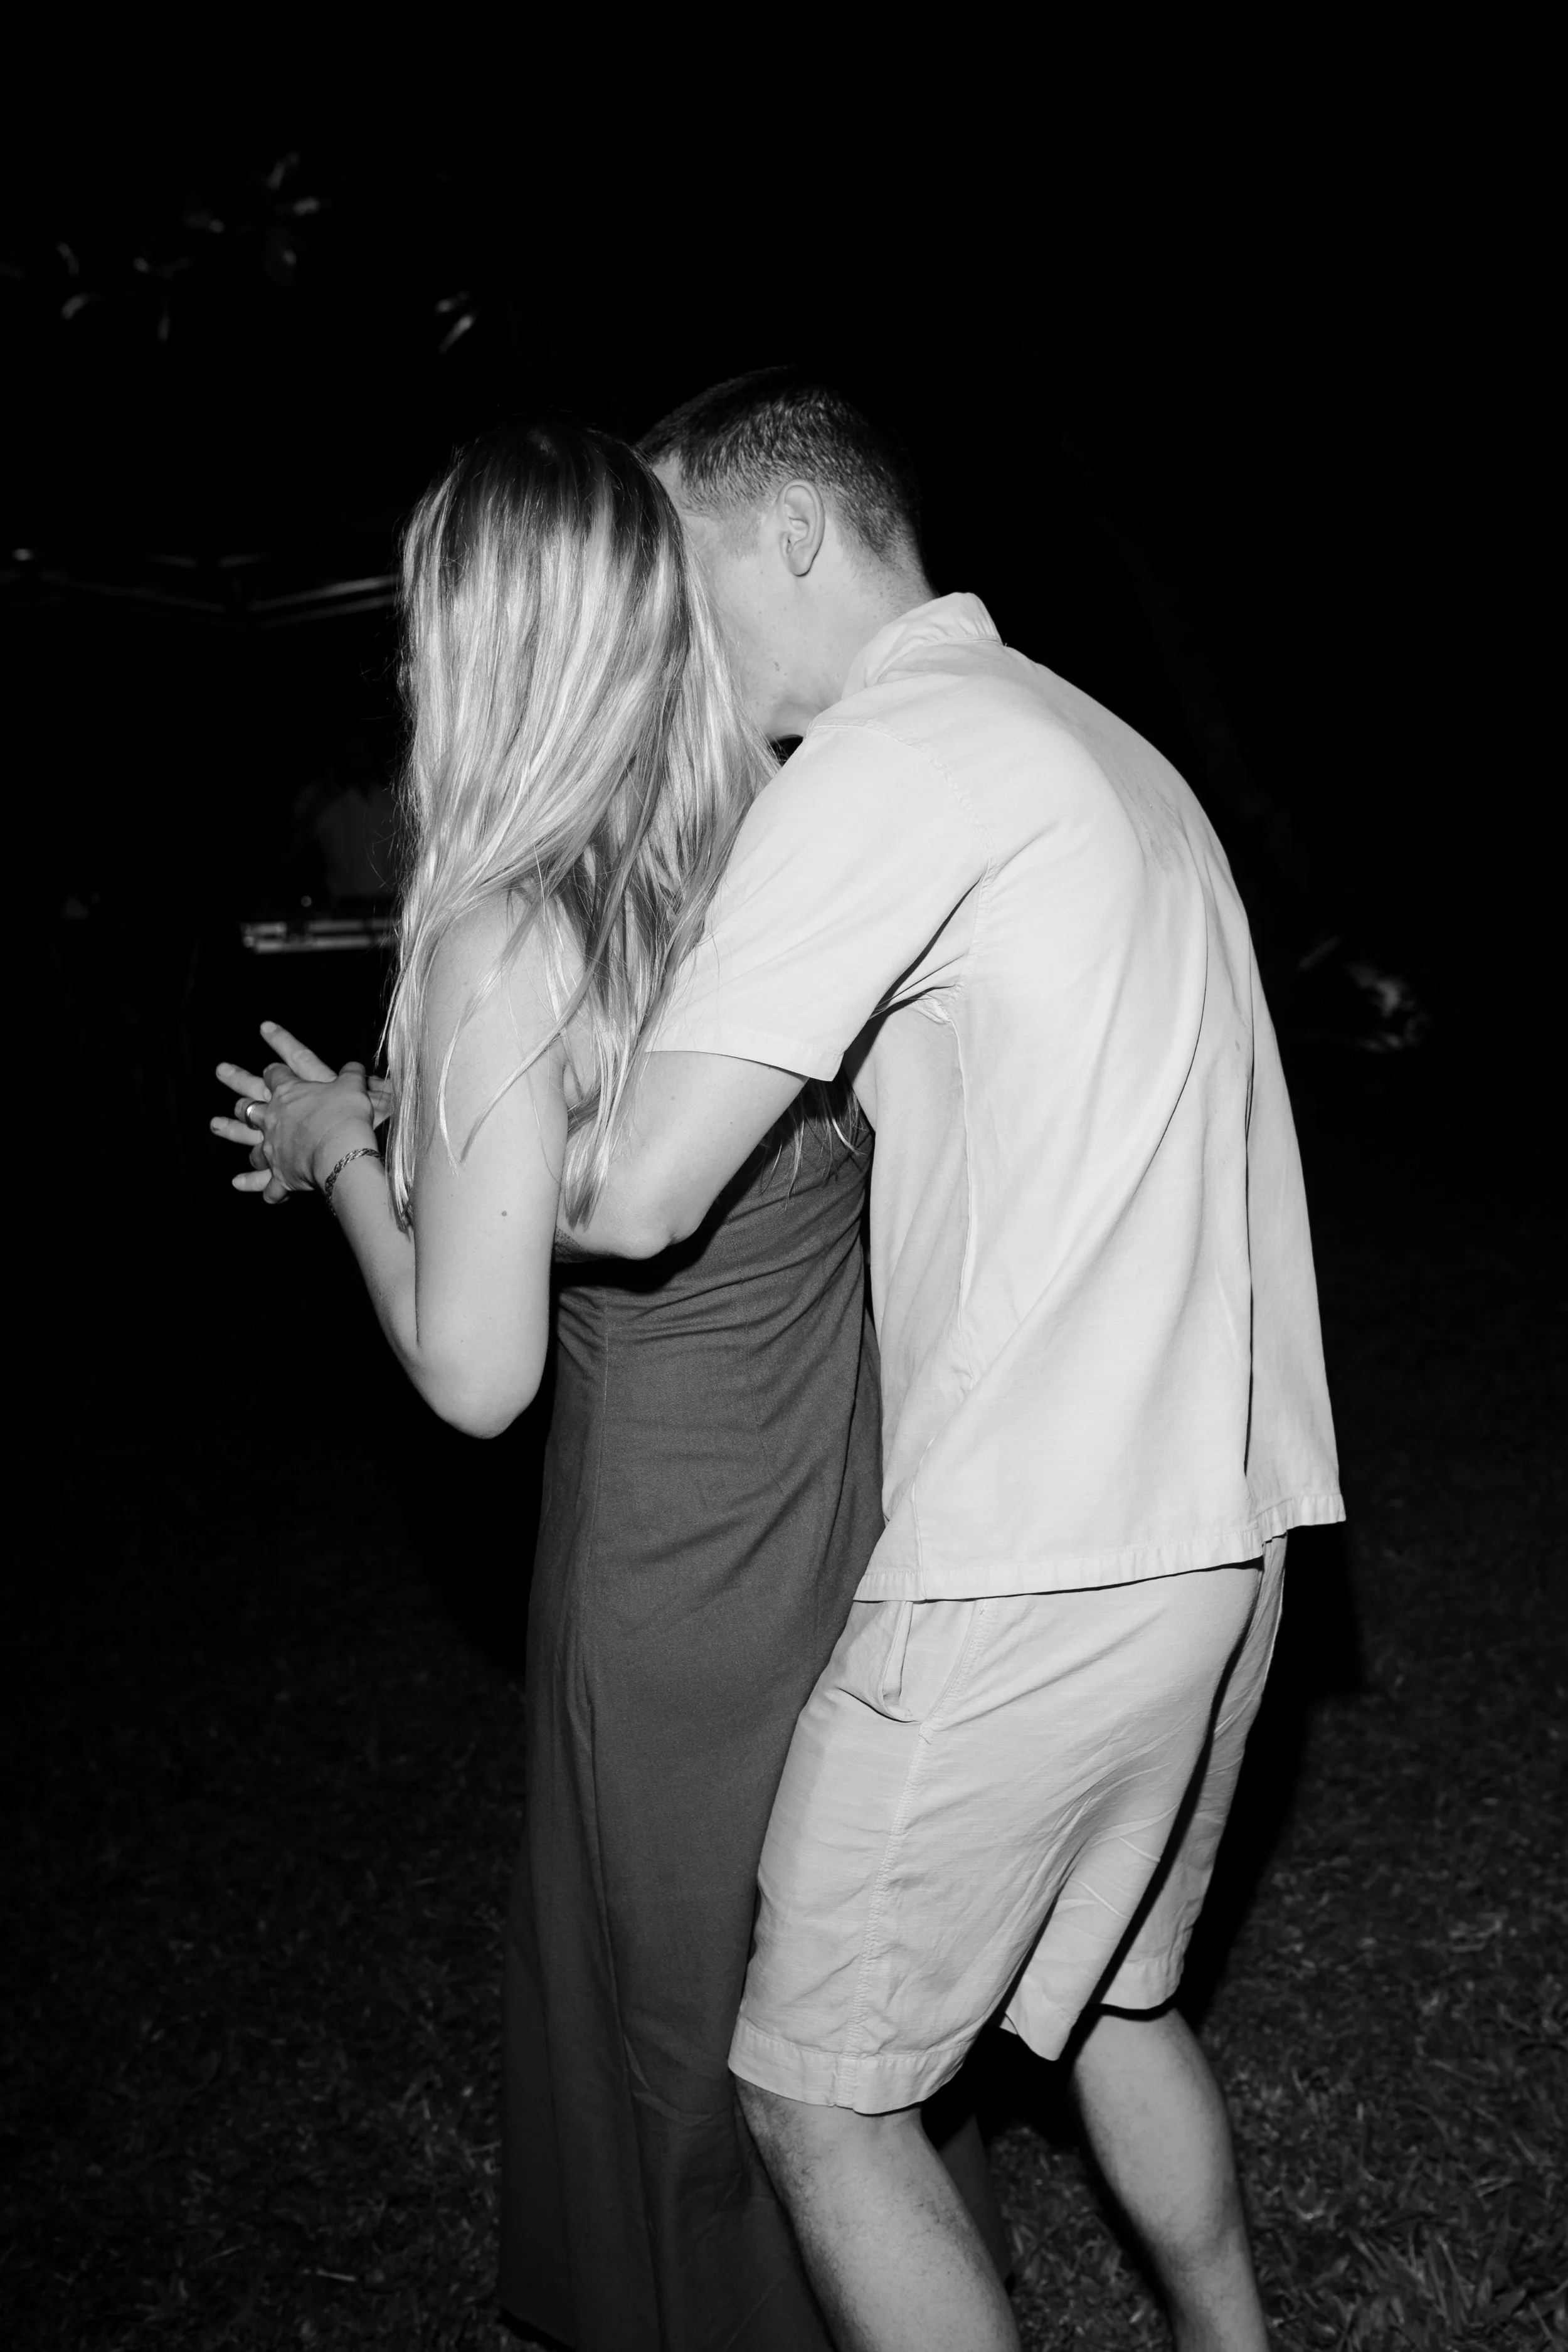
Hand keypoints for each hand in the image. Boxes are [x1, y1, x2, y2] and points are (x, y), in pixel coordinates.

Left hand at [211, 1022, 377, 1205]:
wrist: (342, 1153)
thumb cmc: (346, 1115)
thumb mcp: (353, 1087)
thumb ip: (351, 1075)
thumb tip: (354, 1066)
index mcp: (289, 1093)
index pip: (276, 1074)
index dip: (274, 1070)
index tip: (272, 1068)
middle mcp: (273, 1118)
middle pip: (249, 1102)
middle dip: (238, 1088)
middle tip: (222, 1072)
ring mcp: (272, 1147)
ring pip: (246, 1139)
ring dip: (232, 1131)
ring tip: (217, 1125)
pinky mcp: (280, 1174)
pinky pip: (262, 1181)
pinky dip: (252, 1183)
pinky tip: (238, 1183)